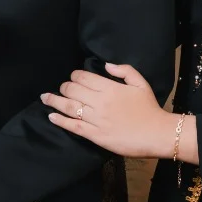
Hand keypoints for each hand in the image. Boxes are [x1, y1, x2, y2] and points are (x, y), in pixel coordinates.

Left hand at [41, 63, 190, 159]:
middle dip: (64, 87)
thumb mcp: (141, 83)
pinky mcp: (95, 135)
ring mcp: (96, 120)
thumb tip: (106, 65)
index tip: (73, 77)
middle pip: (73, 90)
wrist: (157, 134)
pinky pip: (73, 126)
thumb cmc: (150, 108)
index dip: (75, 76)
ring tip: (45, 98)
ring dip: (54, 101)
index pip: (84, 77)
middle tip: (62, 87)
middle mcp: (100, 102)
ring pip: (69, 107)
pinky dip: (60, 121)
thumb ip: (124, 70)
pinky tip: (51, 116)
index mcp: (110, 88)